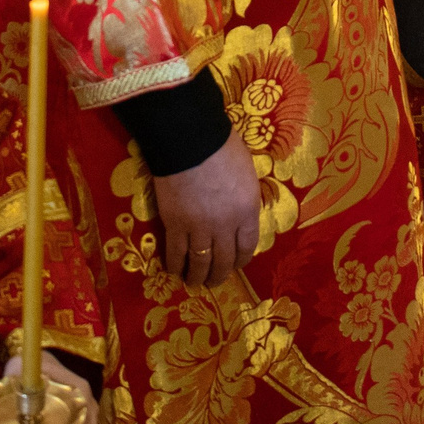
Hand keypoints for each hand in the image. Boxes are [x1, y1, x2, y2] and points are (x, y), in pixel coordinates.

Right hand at [150, 135, 260, 286]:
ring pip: (200, 262)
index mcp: (247, 211)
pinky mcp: (175, 225)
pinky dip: (176, 265)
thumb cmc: (222, 148)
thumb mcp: (246, 172)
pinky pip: (176, 253)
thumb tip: (238, 209)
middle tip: (215, 281)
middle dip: (220, 274)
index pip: (247, 246)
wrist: (189, 140)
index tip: (237, 265)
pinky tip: (175, 271)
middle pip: (224, 260)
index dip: (241, 259)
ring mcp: (199, 228)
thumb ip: (243, 197)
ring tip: (194, 282)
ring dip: (198, 276)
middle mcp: (226, 226)